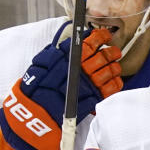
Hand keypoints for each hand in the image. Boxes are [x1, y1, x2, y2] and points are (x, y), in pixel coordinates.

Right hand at [0, 26, 122, 149]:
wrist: (35, 114)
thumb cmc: (35, 89)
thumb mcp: (41, 64)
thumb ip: (56, 53)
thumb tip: (70, 42)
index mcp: (67, 60)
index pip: (88, 43)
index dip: (99, 37)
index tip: (104, 36)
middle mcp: (79, 71)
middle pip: (102, 57)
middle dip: (110, 52)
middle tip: (113, 52)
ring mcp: (87, 86)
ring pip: (108, 72)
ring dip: (114, 68)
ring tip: (114, 66)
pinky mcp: (91, 101)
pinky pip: (109, 90)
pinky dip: (114, 84)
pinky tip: (114, 81)